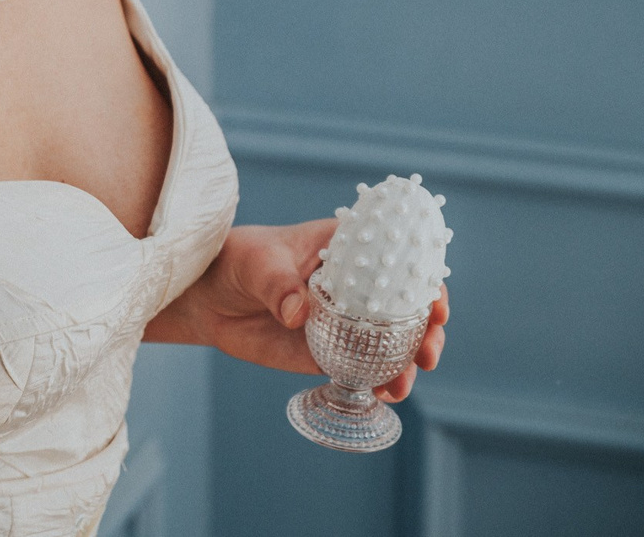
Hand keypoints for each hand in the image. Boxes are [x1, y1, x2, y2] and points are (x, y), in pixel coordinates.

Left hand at [147, 220, 448, 401]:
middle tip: (428, 353)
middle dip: (428, 332)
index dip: (426, 282)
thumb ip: (277, 284)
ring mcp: (346, 322)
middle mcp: (357, 287)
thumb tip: (297, 313)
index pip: (401, 263)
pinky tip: (381, 394)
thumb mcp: (256, 262)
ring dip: (408, 364)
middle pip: (408, 309)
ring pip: (393, 344)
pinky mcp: (329, 351)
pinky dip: (379, 382)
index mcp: (348, 250)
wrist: (207, 297)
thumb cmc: (236, 261)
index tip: (436, 305)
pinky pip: (364, 368)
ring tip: (400, 385)